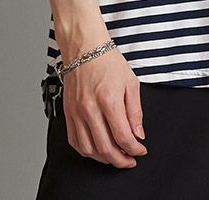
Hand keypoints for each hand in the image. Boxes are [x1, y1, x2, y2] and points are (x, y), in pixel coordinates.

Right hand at [62, 49, 147, 168]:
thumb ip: (135, 111)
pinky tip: (97, 150)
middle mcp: (90, 109)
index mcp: (109, 100)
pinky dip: (87, 151)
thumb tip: (138, 134)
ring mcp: (76, 113)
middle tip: (129, 160)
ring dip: (103, 159)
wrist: (85, 48)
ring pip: (88, 149)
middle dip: (120, 160)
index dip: (134, 149)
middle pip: (105, 148)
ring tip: (115, 157)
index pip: (123, 136)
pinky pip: (75, 141)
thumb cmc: (108, 61)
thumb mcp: (131, 83)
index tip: (140, 151)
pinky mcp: (68, 113)